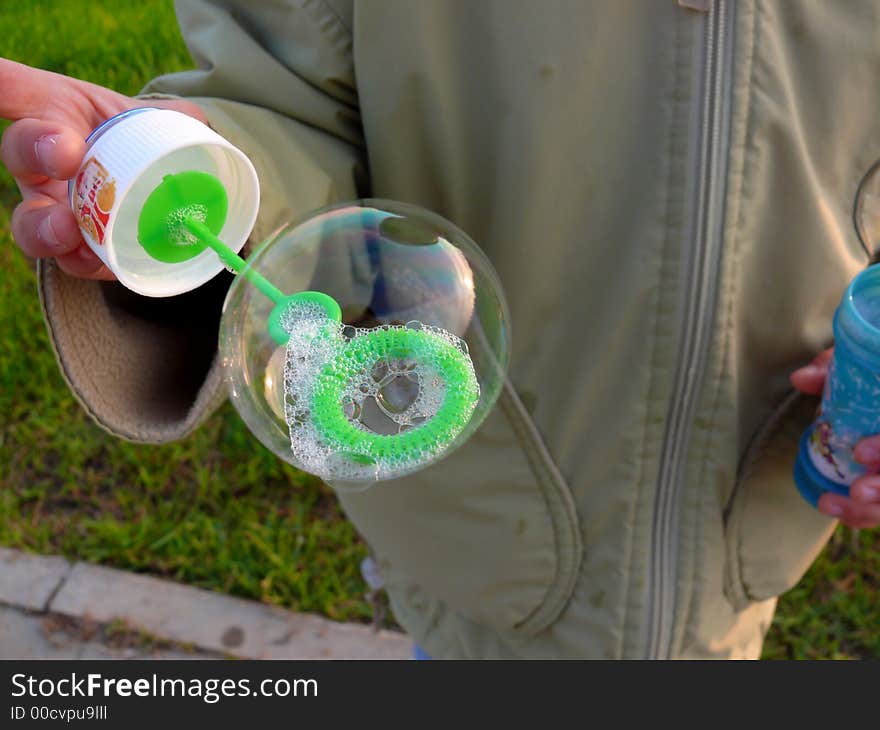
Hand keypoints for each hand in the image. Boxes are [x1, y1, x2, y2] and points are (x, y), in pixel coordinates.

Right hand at [0, 58, 205, 278]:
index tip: (17, 87)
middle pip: (20, 153)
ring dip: (43, 226)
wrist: (157, 195)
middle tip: (65, 154)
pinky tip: (100, 262)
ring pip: (31, 221)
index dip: (7, 83)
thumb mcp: (160, 120)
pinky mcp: (79, 252)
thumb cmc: (146, 148)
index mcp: (59, 117)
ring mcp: (54, 211)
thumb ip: (173, 118)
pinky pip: (74, 262)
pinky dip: (84, 263)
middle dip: (35, 149)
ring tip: (66, 229)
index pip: (16, 88)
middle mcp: (45, 164)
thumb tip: (191, 124)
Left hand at [791, 348, 879, 526]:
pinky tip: (838, 512)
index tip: (859, 452)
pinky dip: (863, 515)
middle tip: (856, 491)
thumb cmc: (867, 374)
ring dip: (871, 510)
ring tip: (829, 504)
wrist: (871, 384)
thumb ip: (830, 367)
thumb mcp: (853, 365)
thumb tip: (800, 379)